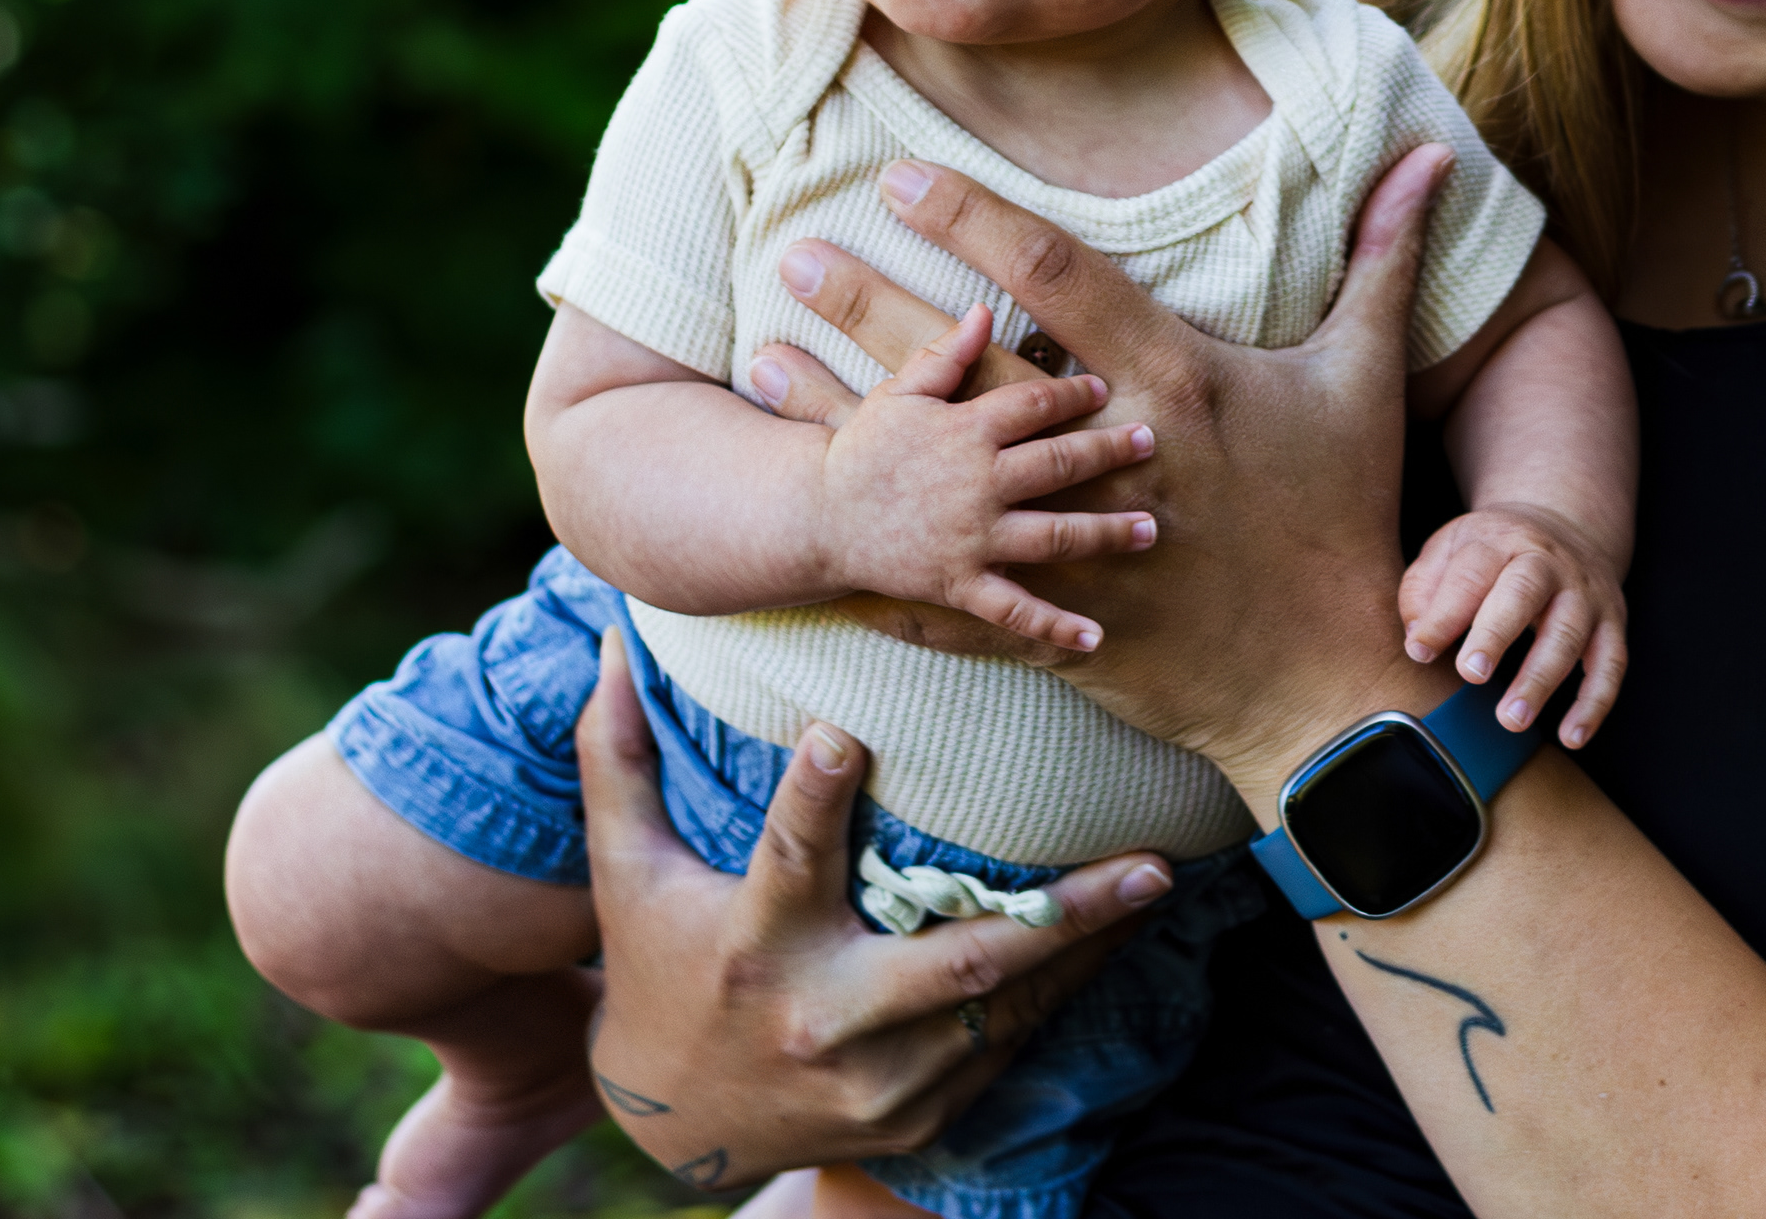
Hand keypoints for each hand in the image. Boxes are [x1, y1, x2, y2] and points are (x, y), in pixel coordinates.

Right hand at [573, 628, 1171, 1186]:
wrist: (674, 1124)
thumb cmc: (656, 965)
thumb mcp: (626, 871)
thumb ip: (619, 760)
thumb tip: (608, 641)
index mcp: (755, 945)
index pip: (787, 859)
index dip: (810, 796)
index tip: (838, 733)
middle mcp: (824, 1019)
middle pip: (954, 963)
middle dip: (1059, 916)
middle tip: (1148, 862)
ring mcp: (879, 1080)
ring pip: (1003, 1009)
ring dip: (1087, 949)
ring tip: (1157, 882)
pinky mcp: (917, 1112)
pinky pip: (1004, 1048)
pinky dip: (1061, 993)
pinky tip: (1115, 938)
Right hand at [741, 306, 1157, 652]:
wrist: (816, 518)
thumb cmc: (864, 450)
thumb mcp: (901, 393)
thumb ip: (946, 352)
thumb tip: (986, 309)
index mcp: (965, 430)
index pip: (1036, 403)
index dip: (1075, 393)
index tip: (1107, 389)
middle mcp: (977, 484)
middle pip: (1060, 463)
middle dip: (1111, 452)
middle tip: (1153, 443)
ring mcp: (972, 538)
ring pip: (1055, 535)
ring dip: (1106, 532)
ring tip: (1150, 529)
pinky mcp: (961, 584)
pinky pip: (1016, 610)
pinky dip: (1056, 627)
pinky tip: (1096, 636)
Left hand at [772, 148, 1455, 806]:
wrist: (1331, 685)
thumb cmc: (1348, 522)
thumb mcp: (1367, 382)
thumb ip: (1383, 261)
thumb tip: (1434, 158)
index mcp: (1174, 381)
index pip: (1054, 276)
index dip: (974, 219)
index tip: (902, 175)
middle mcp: (1107, 455)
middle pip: (960, 367)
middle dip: (868, 307)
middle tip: (788, 255)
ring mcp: (1067, 545)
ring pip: (924, 470)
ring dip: (837, 416)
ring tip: (754, 365)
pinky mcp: (1044, 621)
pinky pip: (934, 583)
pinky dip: (861, 551)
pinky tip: (792, 516)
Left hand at [1400, 503, 1630, 747]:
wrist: (1566, 524)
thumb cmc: (1493, 552)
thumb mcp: (1451, 549)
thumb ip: (1424, 589)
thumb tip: (1418, 643)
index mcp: (1500, 541)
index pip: (1470, 574)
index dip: (1444, 614)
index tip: (1421, 652)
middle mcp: (1548, 562)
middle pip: (1524, 592)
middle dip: (1498, 633)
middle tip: (1472, 674)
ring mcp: (1585, 593)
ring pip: (1568, 634)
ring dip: (1541, 679)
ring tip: (1511, 719)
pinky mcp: (1612, 623)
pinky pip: (1611, 664)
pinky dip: (1595, 703)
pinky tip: (1572, 737)